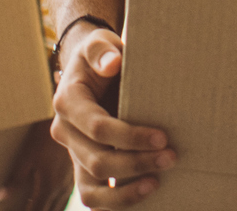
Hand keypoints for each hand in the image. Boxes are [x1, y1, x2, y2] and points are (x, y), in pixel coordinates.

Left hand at [0, 117, 75, 209]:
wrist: (69, 119)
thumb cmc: (45, 134)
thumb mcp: (28, 155)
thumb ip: (16, 178)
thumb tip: (0, 197)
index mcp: (48, 186)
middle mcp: (61, 188)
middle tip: (26, 210)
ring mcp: (70, 181)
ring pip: (60, 206)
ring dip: (50, 210)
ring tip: (38, 209)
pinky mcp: (75, 174)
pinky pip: (66, 197)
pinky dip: (58, 205)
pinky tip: (54, 202)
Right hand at [47, 25, 174, 206]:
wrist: (93, 69)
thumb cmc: (101, 54)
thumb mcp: (99, 42)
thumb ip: (102, 49)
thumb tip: (113, 63)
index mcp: (68, 102)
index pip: (98, 127)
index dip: (130, 136)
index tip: (162, 137)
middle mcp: (65, 132)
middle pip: (97, 161)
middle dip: (136, 163)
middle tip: (172, 157)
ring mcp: (73, 153)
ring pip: (90, 190)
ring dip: (125, 192)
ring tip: (156, 183)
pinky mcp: (83, 167)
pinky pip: (93, 197)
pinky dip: (116, 202)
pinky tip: (144, 193)